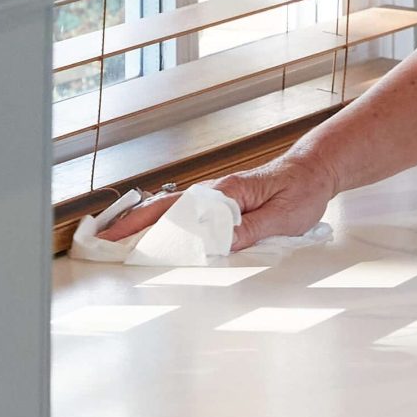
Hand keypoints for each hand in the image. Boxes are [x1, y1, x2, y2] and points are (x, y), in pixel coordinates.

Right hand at [95, 155, 338, 250]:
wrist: (313, 171)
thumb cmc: (300, 192)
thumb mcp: (282, 218)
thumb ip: (250, 231)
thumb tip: (217, 245)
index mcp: (226, 194)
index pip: (178, 212)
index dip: (148, 227)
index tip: (124, 242)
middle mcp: (215, 191)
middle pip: (163, 207)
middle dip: (131, 225)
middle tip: (103, 243)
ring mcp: (215, 196)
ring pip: (170, 208)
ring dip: (142, 223)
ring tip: (116, 241)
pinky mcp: (220, 202)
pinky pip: (184, 211)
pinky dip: (161, 220)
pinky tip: (150, 232)